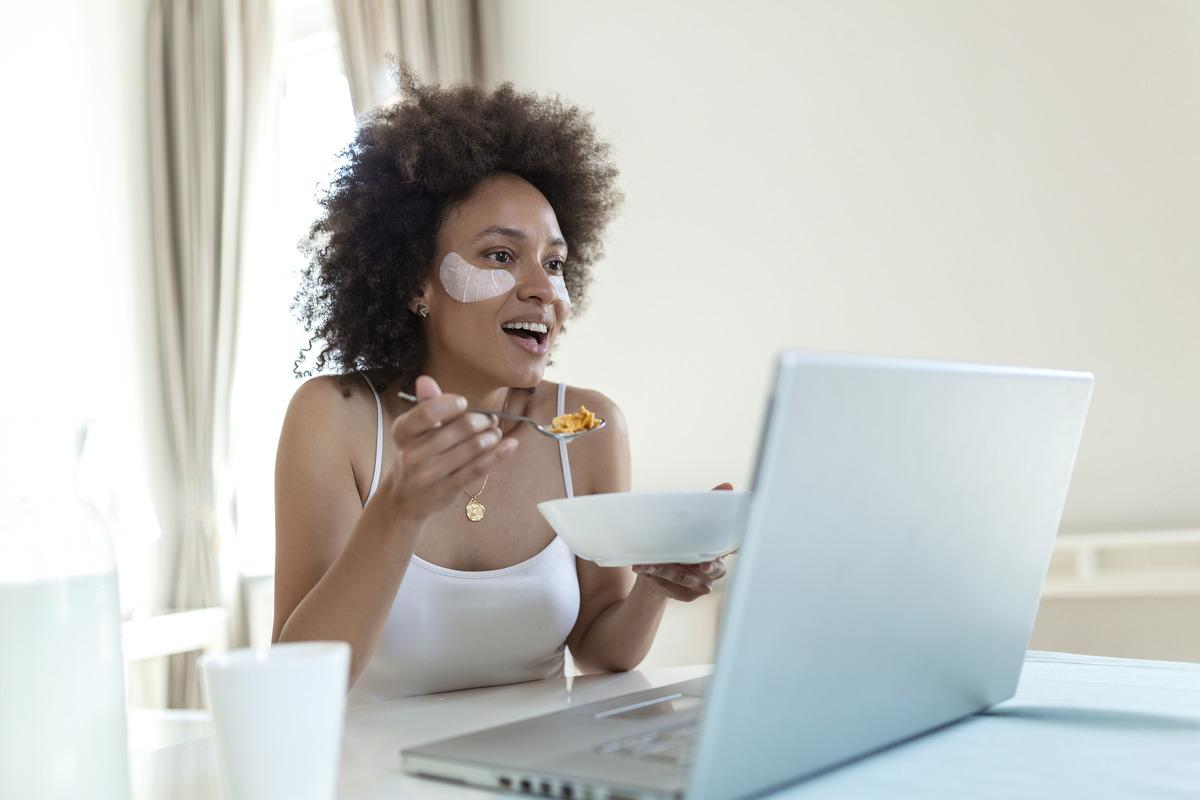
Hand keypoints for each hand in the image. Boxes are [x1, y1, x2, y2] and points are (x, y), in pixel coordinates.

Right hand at [380, 375, 518, 519]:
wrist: (404, 498)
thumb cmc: (415, 454)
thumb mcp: (414, 430)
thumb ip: (426, 405)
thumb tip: (426, 379)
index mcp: (402, 432)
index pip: (428, 412)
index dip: (450, 404)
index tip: (464, 403)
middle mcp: (412, 454)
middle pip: (459, 428)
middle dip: (481, 420)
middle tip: (489, 419)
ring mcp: (429, 474)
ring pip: (472, 448)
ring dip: (491, 436)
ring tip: (495, 432)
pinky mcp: (446, 489)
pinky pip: (478, 468)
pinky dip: (498, 454)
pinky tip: (510, 445)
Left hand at [632, 482, 732, 601]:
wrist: (661, 569)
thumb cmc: (680, 542)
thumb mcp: (691, 523)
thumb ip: (709, 504)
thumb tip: (728, 485)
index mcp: (720, 549)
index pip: (736, 548)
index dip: (737, 549)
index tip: (721, 551)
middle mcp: (716, 569)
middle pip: (709, 567)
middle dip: (694, 562)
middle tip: (689, 562)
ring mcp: (702, 584)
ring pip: (684, 577)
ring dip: (663, 569)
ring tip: (644, 564)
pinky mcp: (687, 595)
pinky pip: (671, 587)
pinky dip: (655, 578)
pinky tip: (644, 570)